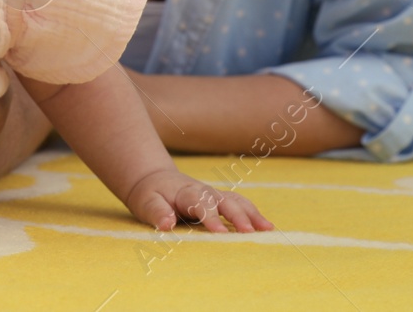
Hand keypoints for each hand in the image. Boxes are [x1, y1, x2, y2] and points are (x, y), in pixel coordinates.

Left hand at [123, 168, 273, 232]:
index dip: (210, 218)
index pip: (201, 204)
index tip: (220, 232)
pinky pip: (240, 204)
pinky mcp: (220, 201)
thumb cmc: (150, 195)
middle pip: (224, 201)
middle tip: (249, 232)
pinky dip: (253, 213)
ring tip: (267, 229)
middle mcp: (204, 192)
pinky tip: (267, 227)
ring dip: (252, 214)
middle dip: (237, 215)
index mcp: (186, 193)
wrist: (154, 180)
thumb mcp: (146, 203)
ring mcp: (214, 196)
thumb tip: (166, 224)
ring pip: (236, 201)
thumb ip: (156, 212)